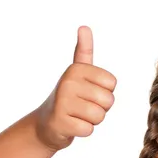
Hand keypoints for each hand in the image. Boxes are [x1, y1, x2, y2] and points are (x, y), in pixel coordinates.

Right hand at [35, 26, 116, 150]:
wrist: (45, 124)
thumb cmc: (69, 97)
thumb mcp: (77, 73)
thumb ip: (84, 51)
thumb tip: (84, 27)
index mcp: (76, 69)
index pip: (112, 84)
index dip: (104, 93)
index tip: (88, 93)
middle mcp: (68, 82)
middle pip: (108, 100)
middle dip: (100, 108)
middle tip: (83, 107)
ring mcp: (63, 102)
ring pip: (99, 116)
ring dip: (92, 120)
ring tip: (77, 115)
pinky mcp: (61, 122)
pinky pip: (89, 129)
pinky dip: (83, 131)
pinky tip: (71, 125)